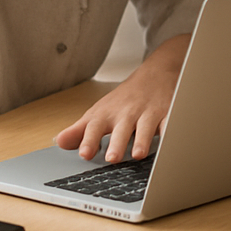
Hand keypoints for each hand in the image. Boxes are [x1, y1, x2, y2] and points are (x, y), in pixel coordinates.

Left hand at [55, 34, 188, 161]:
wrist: (156, 72)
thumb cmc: (125, 99)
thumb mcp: (99, 112)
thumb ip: (80, 130)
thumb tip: (58, 142)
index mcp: (108, 115)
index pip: (95, 128)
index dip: (89, 140)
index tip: (85, 153)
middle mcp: (128, 113)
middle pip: (122, 129)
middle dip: (117, 143)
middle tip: (112, 158)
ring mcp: (149, 112)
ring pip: (146, 126)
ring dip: (142, 139)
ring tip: (138, 154)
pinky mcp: (169, 112)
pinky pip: (171, 121)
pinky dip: (172, 130)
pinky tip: (170, 141)